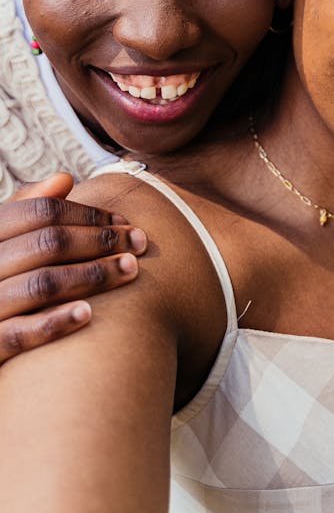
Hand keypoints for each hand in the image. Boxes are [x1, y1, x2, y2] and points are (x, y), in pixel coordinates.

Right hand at [0, 173, 146, 363]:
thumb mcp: (2, 245)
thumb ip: (26, 211)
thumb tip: (64, 178)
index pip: (39, 211)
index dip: (87, 214)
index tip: (125, 221)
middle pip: (47, 244)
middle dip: (100, 241)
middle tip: (140, 244)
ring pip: (40, 284)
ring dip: (92, 276)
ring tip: (130, 272)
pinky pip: (16, 334)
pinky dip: (53, 322)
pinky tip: (89, 315)